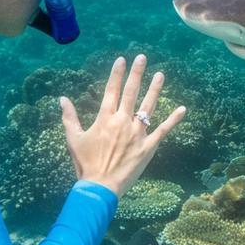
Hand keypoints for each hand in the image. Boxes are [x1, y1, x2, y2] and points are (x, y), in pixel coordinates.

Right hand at [59, 54, 185, 198]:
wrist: (99, 187)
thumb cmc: (85, 164)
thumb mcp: (73, 139)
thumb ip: (69, 117)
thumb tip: (62, 98)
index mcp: (105, 119)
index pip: (111, 90)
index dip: (117, 74)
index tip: (121, 59)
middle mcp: (122, 121)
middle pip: (131, 92)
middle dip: (137, 73)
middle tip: (142, 57)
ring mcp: (137, 133)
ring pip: (148, 106)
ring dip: (155, 89)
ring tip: (160, 74)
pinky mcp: (148, 147)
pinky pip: (163, 130)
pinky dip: (173, 119)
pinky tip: (182, 109)